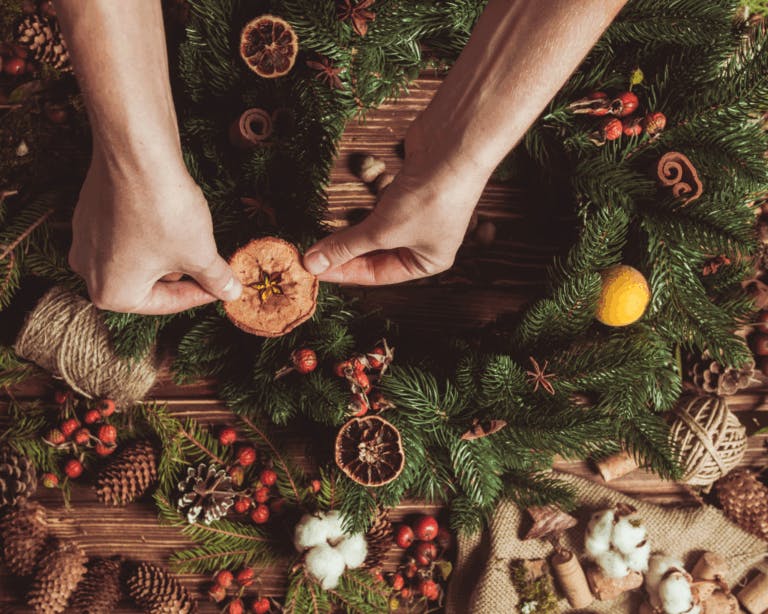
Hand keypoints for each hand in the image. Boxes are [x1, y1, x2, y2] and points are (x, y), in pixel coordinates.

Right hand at [68, 151, 241, 313]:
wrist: (138, 154)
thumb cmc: (164, 212)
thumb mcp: (200, 254)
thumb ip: (215, 279)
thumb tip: (231, 293)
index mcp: (111, 293)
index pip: (165, 303)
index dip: (199, 295)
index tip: (221, 288)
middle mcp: (88, 270)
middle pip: (148, 282)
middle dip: (182, 273)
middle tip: (212, 266)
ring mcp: (85, 239)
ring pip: (138, 256)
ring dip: (168, 251)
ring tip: (196, 240)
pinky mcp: (89, 211)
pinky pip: (126, 232)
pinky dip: (151, 230)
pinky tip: (172, 218)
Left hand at [303, 122, 489, 284]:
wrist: (454, 146)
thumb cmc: (430, 197)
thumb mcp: (382, 230)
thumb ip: (346, 246)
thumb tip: (313, 264)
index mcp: (427, 261)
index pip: (377, 274)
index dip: (343, 272)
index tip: (313, 269)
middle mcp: (425, 240)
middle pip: (375, 253)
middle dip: (345, 252)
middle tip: (311, 253)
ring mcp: (418, 212)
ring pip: (375, 228)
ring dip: (350, 231)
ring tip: (320, 234)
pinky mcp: (409, 187)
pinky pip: (379, 205)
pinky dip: (361, 208)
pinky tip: (342, 210)